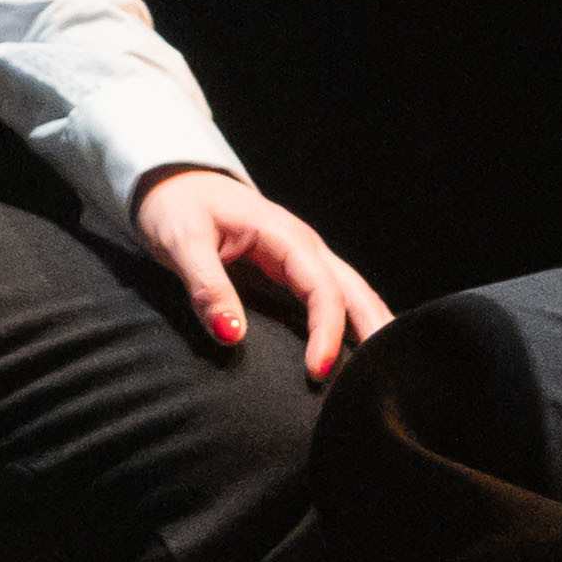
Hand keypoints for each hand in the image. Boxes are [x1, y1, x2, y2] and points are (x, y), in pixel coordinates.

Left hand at [133, 165, 389, 375]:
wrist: (174, 183)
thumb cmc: (176, 208)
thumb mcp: (182, 242)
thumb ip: (206, 287)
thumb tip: (232, 336)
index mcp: (284, 236)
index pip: (322, 288)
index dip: (327, 332)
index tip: (317, 372)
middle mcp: (304, 246)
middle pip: (355, 291)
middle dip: (375, 332)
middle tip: (387, 379)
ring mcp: (304, 258)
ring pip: (353, 294)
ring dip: (371, 328)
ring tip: (388, 371)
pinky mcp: (294, 271)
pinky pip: (334, 298)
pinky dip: (352, 324)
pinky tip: (360, 352)